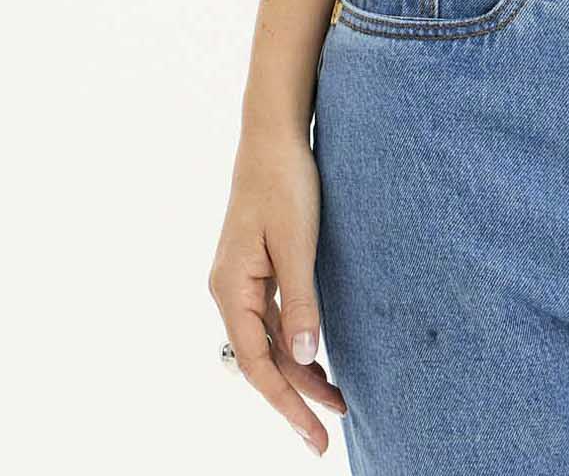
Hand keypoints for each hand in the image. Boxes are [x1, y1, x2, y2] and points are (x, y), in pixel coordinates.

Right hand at [207, 129, 347, 455]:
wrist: (274, 135)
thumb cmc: (285, 182)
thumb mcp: (298, 243)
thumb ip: (301, 301)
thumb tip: (303, 359)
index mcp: (231, 289)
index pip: (256, 364)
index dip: (285, 403)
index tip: (312, 434)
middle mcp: (229, 291)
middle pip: (261, 360)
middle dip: (295, 398)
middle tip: (328, 434)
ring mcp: (242, 281)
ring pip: (268, 342)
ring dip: (300, 372)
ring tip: (336, 402)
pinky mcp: (257, 269)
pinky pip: (272, 321)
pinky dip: (295, 344)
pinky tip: (317, 358)